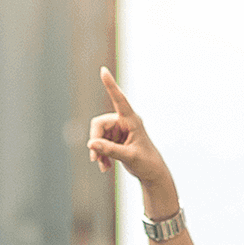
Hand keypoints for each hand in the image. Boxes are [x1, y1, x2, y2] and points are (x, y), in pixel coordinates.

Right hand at [86, 67, 169, 184]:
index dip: (110, 85)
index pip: (119, 99)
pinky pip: (100, 144)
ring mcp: (119, 131)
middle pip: (99, 125)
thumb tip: (91, 144)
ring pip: (97, 136)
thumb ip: (110, 150)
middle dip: (95, 142)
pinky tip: (105, 167)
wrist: (152, 174)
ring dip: (98, 152)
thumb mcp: (129, 157)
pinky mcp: (115, 140)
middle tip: (95, 158)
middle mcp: (124, 122)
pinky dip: (101, 155)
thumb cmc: (147, 163)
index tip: (103, 70)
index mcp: (132, 120)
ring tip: (103, 166)